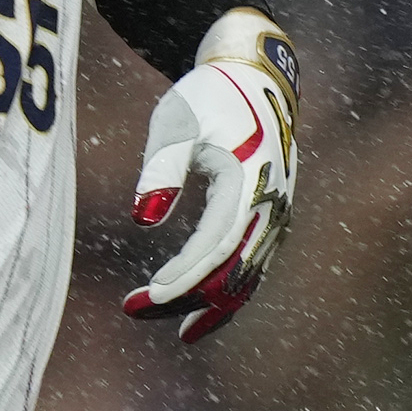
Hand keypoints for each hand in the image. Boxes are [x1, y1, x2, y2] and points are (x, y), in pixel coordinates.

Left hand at [124, 15, 297, 343]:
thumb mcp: (174, 125)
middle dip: (185, 298)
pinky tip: (202, 310)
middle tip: (132, 309)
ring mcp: (279, 215)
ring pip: (246, 277)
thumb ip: (159, 172)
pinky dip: (229, 292)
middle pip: (230, 271)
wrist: (256, 79)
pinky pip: (253, 267)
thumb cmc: (208, 98)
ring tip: (175, 332)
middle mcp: (271, 204)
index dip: (182, 277)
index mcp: (247, 181)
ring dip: (209, 305)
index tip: (147, 298)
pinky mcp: (275, 219)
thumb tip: (142, 221)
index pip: (214, 245)